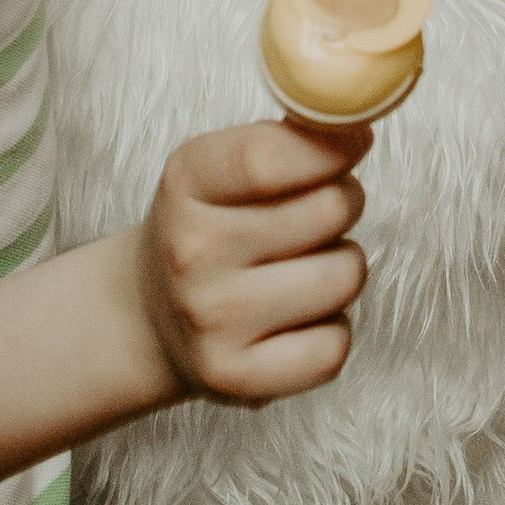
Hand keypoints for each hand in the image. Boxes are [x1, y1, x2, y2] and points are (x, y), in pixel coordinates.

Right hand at [136, 117, 372, 405]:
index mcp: (186, 183)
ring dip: (342, 266)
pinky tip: (297, 319)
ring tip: (304, 266)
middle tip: (316, 215)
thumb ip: (283, 142)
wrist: (147, 318)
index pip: (267, 157)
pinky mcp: (236, 379)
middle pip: (329, 210)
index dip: (331, 147)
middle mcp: (191, 253)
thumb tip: (354, 125)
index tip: (357, 140)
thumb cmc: (206, 229)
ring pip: (344, 275)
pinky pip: (334, 346)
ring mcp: (211, 321)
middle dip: (342, 203)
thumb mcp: (219, 168)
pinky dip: (331, 330)